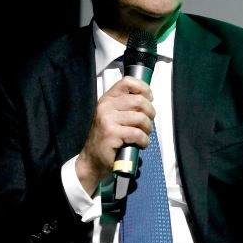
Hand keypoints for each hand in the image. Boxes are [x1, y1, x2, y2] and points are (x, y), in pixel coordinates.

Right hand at [76, 75, 154, 194]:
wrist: (92, 161)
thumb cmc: (107, 138)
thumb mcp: (113, 116)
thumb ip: (126, 105)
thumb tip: (148, 98)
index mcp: (107, 99)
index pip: (128, 82)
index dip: (144, 89)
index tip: (149, 99)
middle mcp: (106, 106)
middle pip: (139, 101)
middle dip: (150, 113)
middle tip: (147, 124)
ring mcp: (107, 119)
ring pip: (141, 118)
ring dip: (147, 129)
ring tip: (143, 135)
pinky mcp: (111, 134)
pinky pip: (137, 133)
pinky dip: (144, 141)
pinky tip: (140, 144)